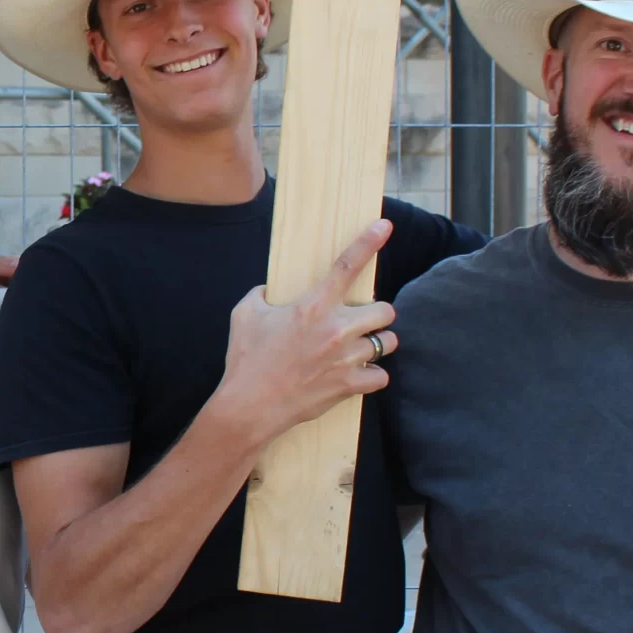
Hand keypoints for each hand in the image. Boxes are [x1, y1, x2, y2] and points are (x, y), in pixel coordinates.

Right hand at [212, 220, 396, 445]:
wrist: (249, 405)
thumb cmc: (246, 359)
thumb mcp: (245, 314)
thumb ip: (262, 295)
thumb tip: (271, 291)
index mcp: (312, 306)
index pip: (346, 266)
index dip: (368, 242)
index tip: (385, 226)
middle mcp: (336, 329)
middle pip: (385, 310)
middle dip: (377, 314)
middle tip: (361, 321)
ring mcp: (346, 359)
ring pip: (387, 342)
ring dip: (378, 342)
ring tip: (362, 347)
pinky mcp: (349, 385)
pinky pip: (381, 376)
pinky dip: (373, 375)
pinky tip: (358, 374)